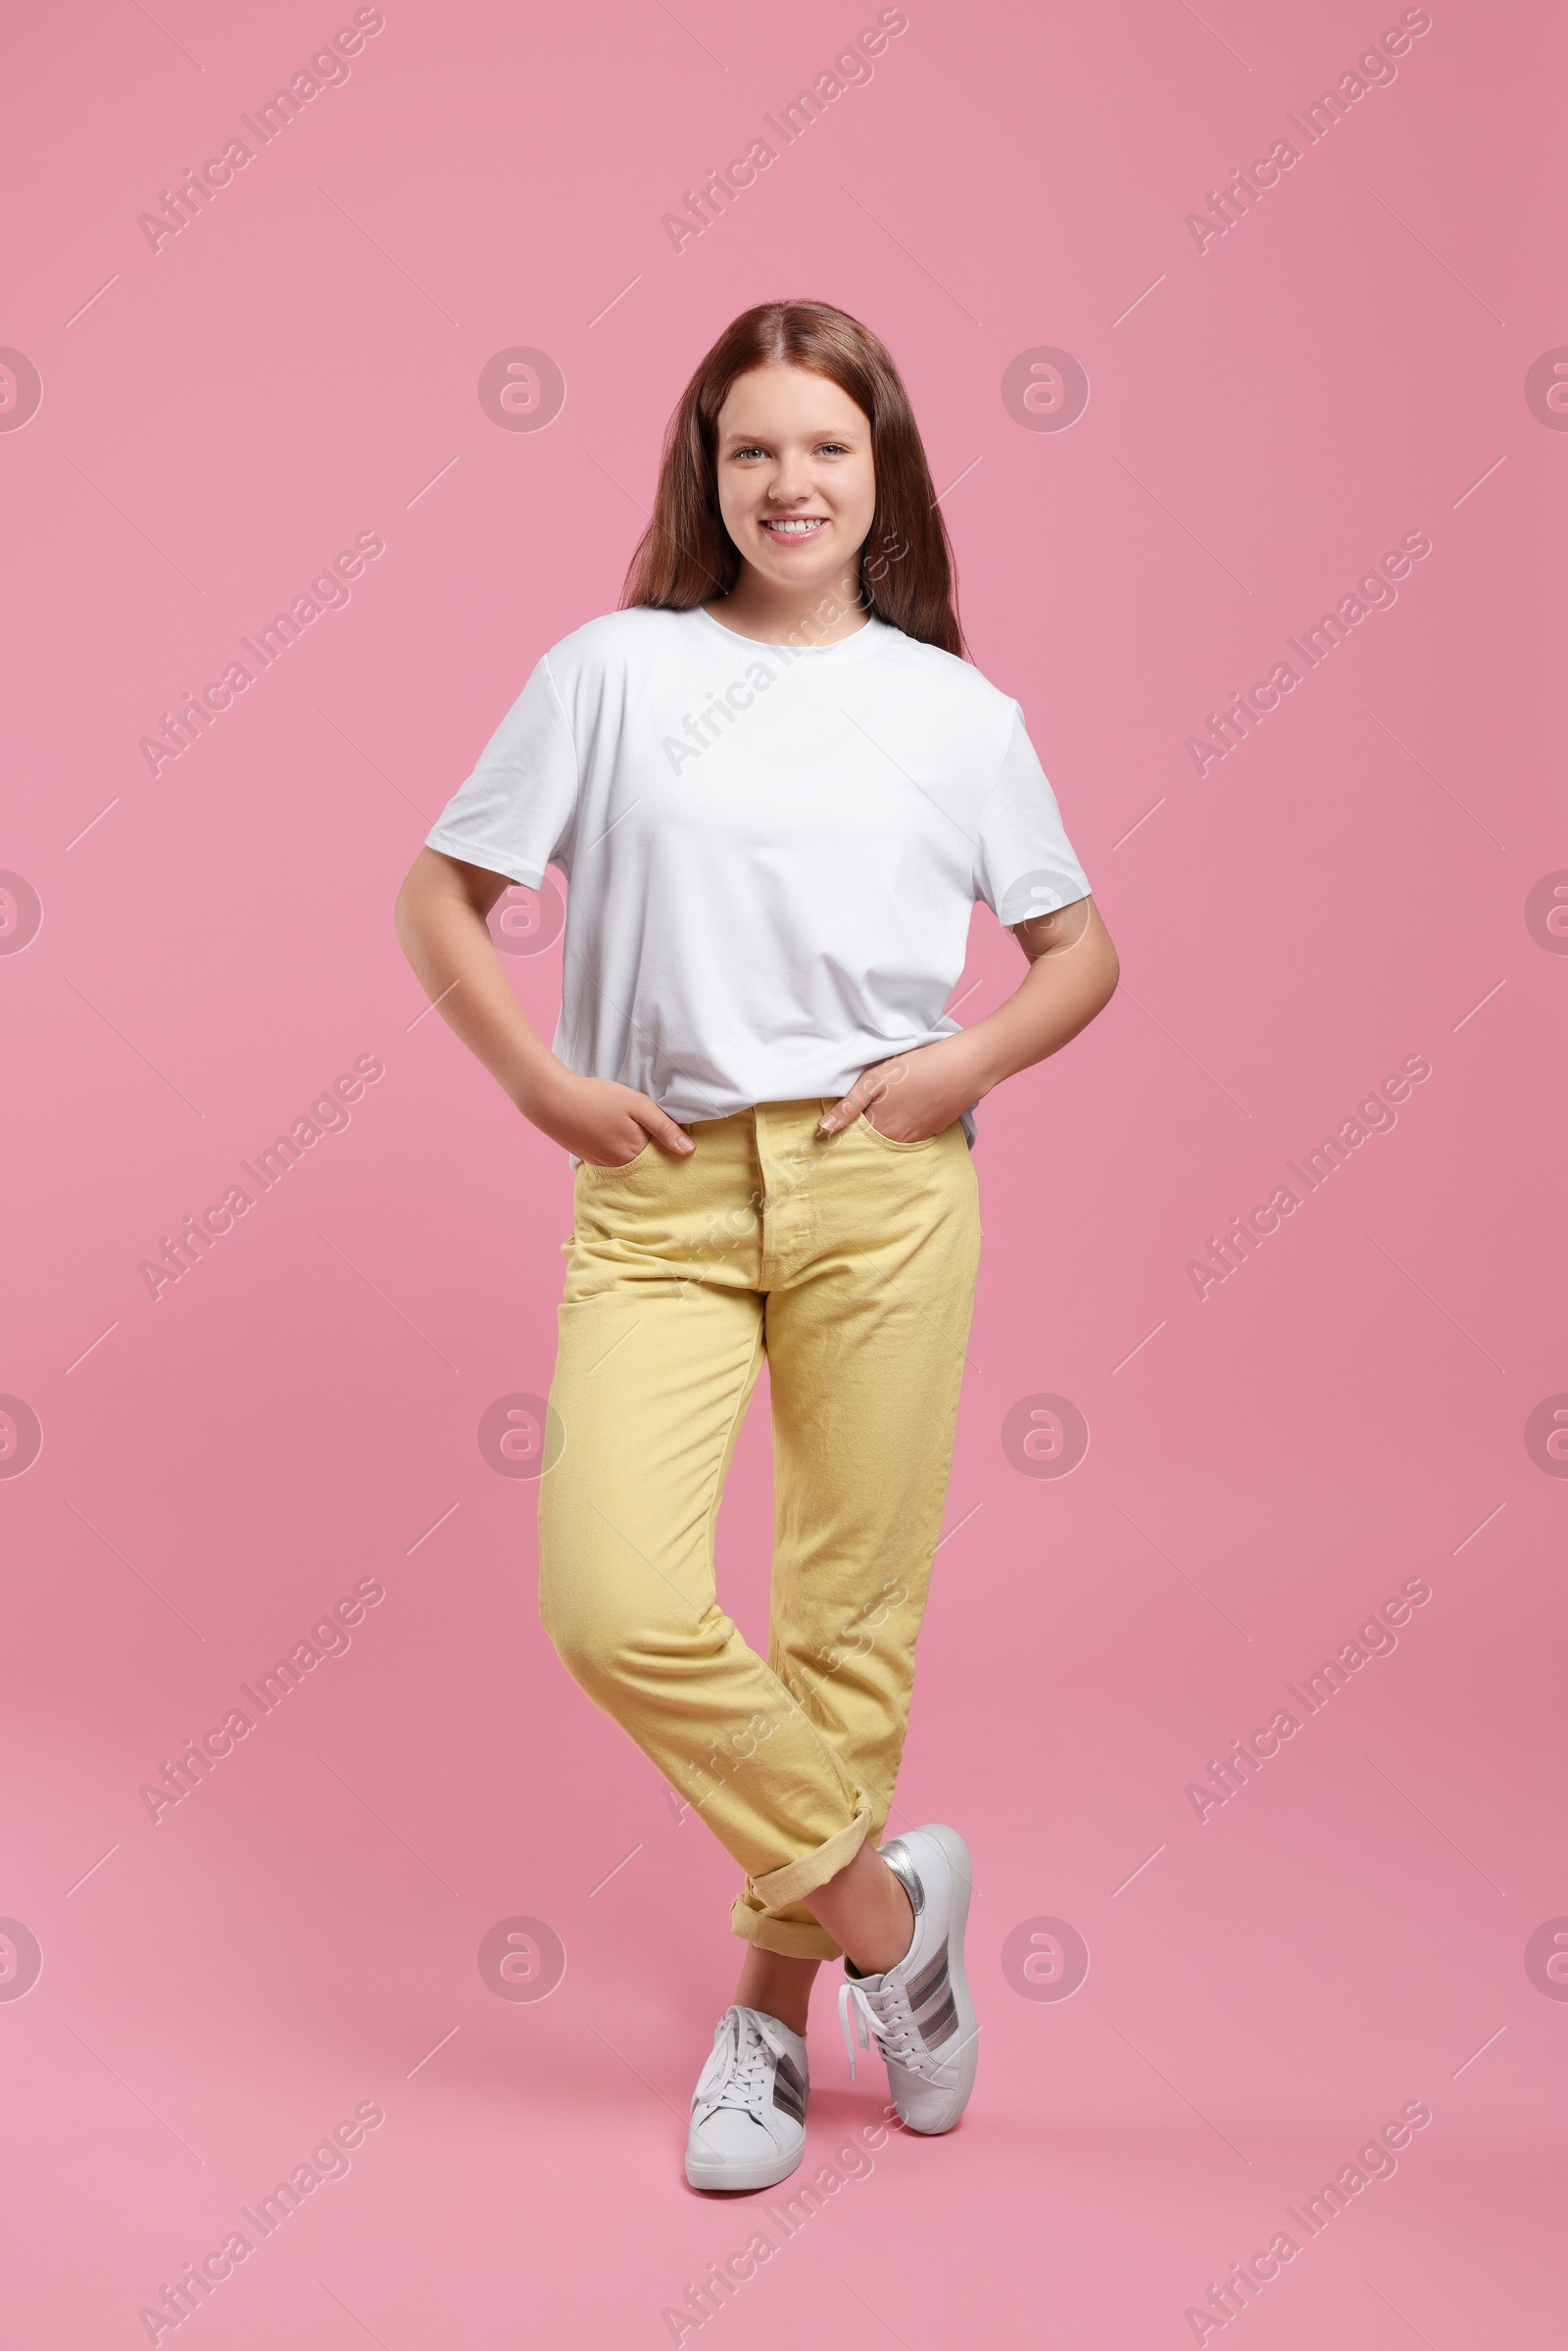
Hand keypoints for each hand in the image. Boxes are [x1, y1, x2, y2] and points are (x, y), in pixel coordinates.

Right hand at [530, 1071, 693, 1166]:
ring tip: (641, 1141)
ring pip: (631, 1166)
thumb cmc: (597, 1098)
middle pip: (648, 1167)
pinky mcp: (591, 1160)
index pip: (665, 1161)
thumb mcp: (637, 1105)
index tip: (683, 1148)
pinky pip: (614, 1164)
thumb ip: (664, 1127)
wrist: (553, 1100)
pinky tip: (619, 1140)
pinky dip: (621, 1157)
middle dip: (658, 1159)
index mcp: (637, 1153)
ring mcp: (604, 1165)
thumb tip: (689, 1151)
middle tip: (662, 1142)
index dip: (673, 1153)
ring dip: (639, 1158)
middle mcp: (622, 1166)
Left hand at [817, 1032, 985, 1144]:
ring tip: (884, 1112)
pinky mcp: (933, 1132)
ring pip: (891, 1142)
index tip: (835, 1129)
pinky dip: (903, 1130)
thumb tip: (823, 1130)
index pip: (853, 1142)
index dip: (843, 1135)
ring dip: (883, 1134)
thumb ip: (848, 1107)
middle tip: (859, 1120)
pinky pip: (910, 1138)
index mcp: (879, 1129)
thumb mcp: (874, 1080)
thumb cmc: (916, 1069)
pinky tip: (905, 1111)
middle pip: (872, 1145)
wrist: (963, 1068)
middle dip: (862, 1138)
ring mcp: (917, 1139)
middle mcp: (897, 1141)